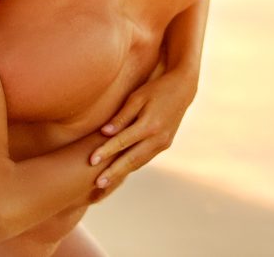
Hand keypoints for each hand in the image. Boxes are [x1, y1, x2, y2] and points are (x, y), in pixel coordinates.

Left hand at [88, 69, 197, 188]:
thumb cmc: (156, 89)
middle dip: (114, 172)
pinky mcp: (166, 144)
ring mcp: (164, 143)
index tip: (91, 161)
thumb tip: (104, 133)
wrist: (182, 89)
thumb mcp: (137, 97)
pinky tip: (120, 171)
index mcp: (150, 124)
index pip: (123, 141)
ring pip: (139, 162)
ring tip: (105, 183)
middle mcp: (159, 137)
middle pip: (132, 159)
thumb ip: (122, 116)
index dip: (106, 151)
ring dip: (122, 173)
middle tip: (97, 184)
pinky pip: (145, 158)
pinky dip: (132, 166)